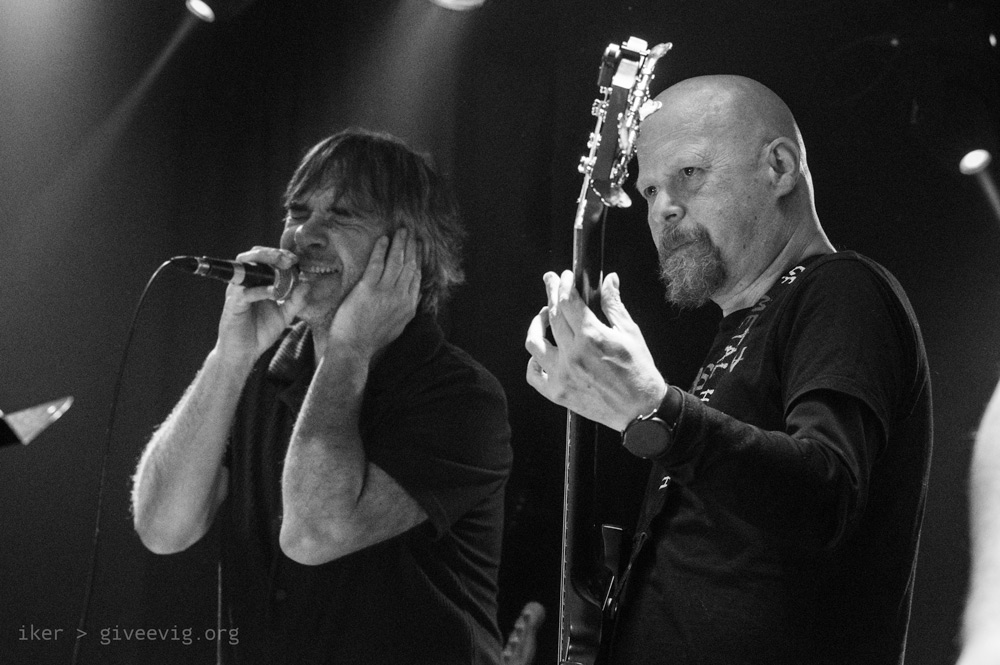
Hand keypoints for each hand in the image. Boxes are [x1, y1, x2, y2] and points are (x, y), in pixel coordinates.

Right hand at [214, 247, 309, 366]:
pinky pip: (245, 292)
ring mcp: (237, 292)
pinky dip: (261, 290)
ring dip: (263, 262)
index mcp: (256, 282)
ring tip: (282, 265)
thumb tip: (307, 283)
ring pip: (245, 268)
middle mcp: (245, 283)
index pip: (264, 259)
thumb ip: (296, 300)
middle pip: (252, 256)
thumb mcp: (285, 315)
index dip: (279, 254)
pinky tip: (274, 293)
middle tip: (289, 259)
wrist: (244, 353)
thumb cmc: (261, 332)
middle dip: (271, 253)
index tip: (296, 259)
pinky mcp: (233, 305)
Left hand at [328, 227, 420, 357]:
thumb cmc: (372, 339)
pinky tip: (384, 239)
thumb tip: (416, 295)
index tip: (418, 248)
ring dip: (400, 243)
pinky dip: (382, 249)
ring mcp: (385, 291)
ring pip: (396, 261)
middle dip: (411, 247)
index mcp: (409, 306)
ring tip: (401, 231)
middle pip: (410, 265)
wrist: (354, 348)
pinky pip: (378, 263)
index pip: (417, 276)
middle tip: (411, 233)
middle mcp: (401, 297)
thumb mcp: (398, 326)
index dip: (418, 259)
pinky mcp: (368, 288)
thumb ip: (407, 309)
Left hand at [525, 270, 666, 430]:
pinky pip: (533, 374)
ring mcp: (562, 375)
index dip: (564, 284)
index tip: (564, 276)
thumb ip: (614, 305)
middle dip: (551, 294)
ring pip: (534, 343)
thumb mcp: (631, 333)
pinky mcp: (557, 393)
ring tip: (544, 316)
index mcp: (592, 337)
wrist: (642, 411)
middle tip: (551, 283)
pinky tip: (541, 352)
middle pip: (552, 316)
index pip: (569, 302)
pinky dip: (533, 361)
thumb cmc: (639, 372)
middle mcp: (573, 355)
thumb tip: (609, 280)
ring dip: (537, 324)